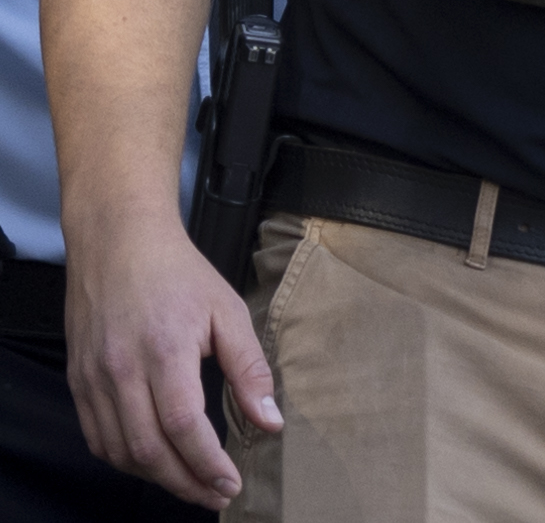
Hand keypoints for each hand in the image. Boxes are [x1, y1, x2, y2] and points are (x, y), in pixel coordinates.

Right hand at [64, 212, 279, 509]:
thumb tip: (270, 422)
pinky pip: (98, 437)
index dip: (207, 464)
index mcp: (164, 351)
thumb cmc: (180, 275)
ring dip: (155, 477)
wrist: (119, 244)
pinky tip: (153, 461)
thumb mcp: (229, 312)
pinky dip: (125, 459)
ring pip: (119, 451)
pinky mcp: (78, 382)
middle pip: (147, 450)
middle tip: (215, 495)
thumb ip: (250, 370)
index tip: (230, 484)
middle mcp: (121, 371)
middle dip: (184, 482)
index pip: (183, 426)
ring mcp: (93, 379)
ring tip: (190, 483)